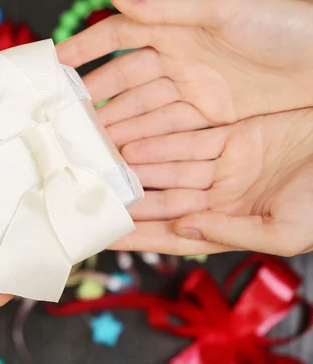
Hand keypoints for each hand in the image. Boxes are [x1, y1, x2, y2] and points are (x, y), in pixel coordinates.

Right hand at [57, 0, 312, 145]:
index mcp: (178, 29)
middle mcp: (180, 60)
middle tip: (62, 118)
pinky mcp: (213, 120)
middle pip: (124, 82)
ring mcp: (195, 92)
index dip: (86, 49)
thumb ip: (167, 8)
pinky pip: (169, 132)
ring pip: (142, 111)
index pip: (119, 38)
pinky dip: (145, 144)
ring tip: (84, 145)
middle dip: (92, 98)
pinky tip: (122, 156)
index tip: (54, 64)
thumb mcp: (226, 10)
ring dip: (113, 127)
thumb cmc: (286, 26)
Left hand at [107, 109, 312, 256]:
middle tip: (89, 196)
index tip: (103, 237)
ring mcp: (225, 165)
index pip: (171, 234)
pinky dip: (161, 139)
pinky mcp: (234, 136)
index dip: (137, 237)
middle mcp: (221, 197)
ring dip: (137, 167)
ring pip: (169, 165)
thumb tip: (182, 228)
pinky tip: (132, 141)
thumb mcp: (283, 229)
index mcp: (229, 225)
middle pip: (163, 199)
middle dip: (128, 199)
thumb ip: (228, 231)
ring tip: (101, 167)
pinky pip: (189, 138)